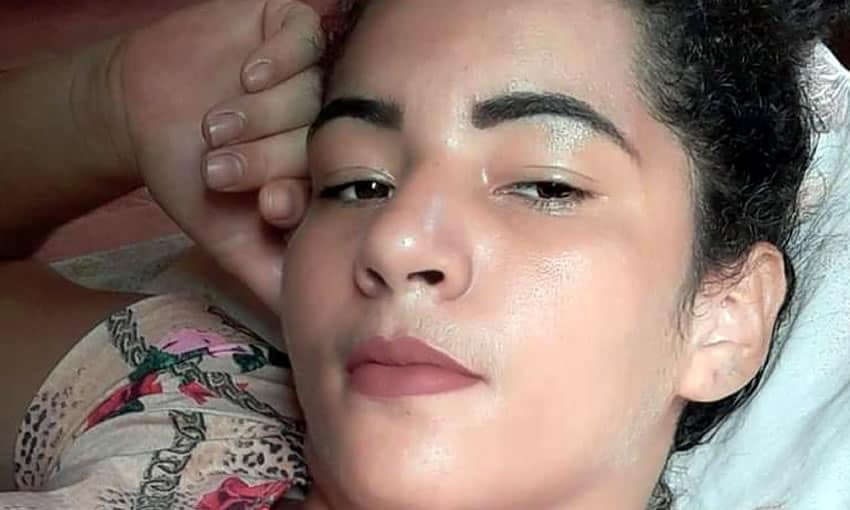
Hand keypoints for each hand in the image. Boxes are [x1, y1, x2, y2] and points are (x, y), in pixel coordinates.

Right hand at [111, 0, 321, 308]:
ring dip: (261, 116)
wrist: (142, 109)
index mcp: (323, 170)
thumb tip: (310, 323)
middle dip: (269, 158)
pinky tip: (248, 76)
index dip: (302, 194)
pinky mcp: (292, 27)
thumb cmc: (191, 177)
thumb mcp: (228, 236)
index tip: (269, 206)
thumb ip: (270, 274)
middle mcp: (326, 121)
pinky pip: (304, 38)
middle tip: (221, 170)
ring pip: (309, 93)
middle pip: (321, 137)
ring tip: (217, 127)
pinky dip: (278, 60)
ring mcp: (315, 72)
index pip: (332, 184)